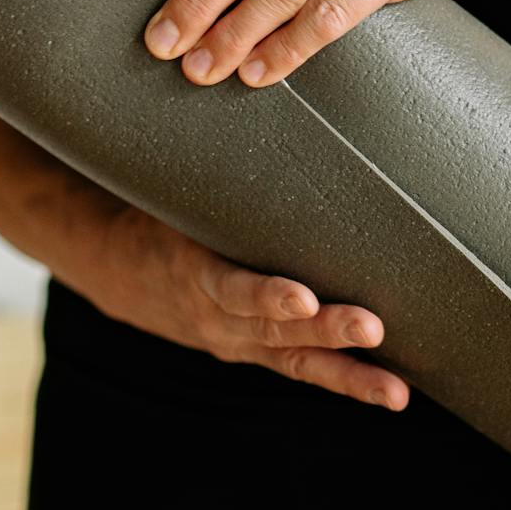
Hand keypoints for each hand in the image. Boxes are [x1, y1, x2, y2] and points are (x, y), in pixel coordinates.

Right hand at [84, 203, 411, 409]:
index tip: (303, 297)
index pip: (232, 289)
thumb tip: (259, 117)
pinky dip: (346, 381)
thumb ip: (217, 184)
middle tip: (370, 328)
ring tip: (394, 392)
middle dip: (326, 330)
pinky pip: (302, 369)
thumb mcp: (175, 198)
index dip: (265, 295)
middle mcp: (219, 318)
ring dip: (349, 376)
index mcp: (194, 274)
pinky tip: (391, 392)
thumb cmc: (160, 219)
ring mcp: (239, 342)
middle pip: (276, 329)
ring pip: (297, 361)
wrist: (117, 270)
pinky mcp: (257, 352)